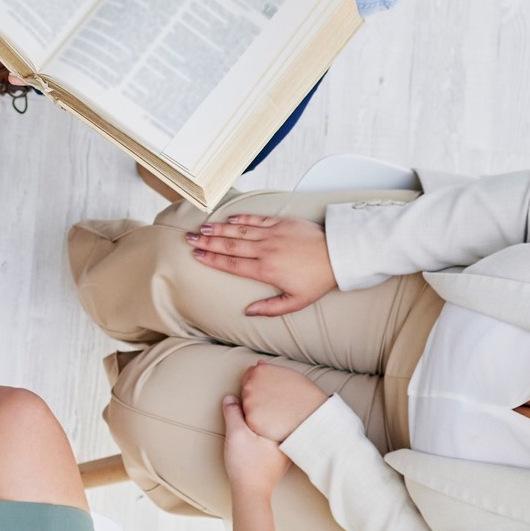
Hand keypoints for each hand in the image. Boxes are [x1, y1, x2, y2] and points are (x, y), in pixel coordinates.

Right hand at [185, 213, 336, 313]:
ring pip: (239, 230)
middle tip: (190, 238)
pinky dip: (241, 218)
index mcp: (266, 270)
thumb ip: (270, 308)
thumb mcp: (296, 302)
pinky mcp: (282, 222)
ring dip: (219, 228)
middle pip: (230, 245)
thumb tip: (248, 312)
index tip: (197, 255)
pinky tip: (229, 218)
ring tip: (202, 227)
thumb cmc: (318, 280)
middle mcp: (265, 250)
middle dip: (208, 241)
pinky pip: (257, 219)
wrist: (339, 255)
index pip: (232, 263)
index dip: (212, 259)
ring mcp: (273, 234)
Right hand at [221, 394, 290, 497]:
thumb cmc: (247, 464)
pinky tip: (261, 430)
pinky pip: (277, 440)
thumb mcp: (236, 433)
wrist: (250, 492)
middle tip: (268, 394)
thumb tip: (231, 398)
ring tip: (263, 409)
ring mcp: (286, 452)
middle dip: (275, 407)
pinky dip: (269, 433)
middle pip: (282, 418)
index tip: (268, 386)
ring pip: (279, 430)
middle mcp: (290, 442)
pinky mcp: (279, 460)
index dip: (274, 395)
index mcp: (286, 432)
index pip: (282, 407)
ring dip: (271, 421)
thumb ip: (233, 413)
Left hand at [237, 362, 329, 444]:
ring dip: (258, 410)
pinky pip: (251, 422)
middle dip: (257, 397)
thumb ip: (271, 370)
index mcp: (260, 371)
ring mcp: (249, 402)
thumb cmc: (306, 395)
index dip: (259, 385)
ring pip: (248, 407)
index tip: (268, 392)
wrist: (312, 416)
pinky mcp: (250, 419)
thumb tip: (259, 364)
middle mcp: (250, 385)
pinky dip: (260, 423)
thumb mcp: (289, 375)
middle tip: (274, 405)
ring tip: (276, 414)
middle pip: (247, 391)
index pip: (250, 375)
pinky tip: (274, 422)